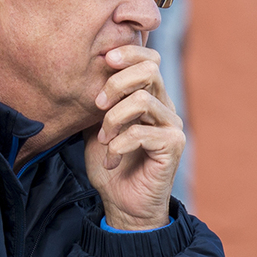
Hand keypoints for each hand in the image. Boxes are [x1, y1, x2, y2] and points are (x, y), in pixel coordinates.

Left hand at [83, 46, 183, 229]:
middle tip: (97, 104)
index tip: (104, 59)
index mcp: (149, 97)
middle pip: (149, 70)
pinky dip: (119, 145)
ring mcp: (172, 125)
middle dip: (116, 82)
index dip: (129, 52)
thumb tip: (83, 75)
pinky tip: (112, 160)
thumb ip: (97, 104)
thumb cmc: (111, 166)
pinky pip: (142, 132)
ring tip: (104, 140)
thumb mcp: (96, 128)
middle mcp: (165, 107)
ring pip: (142, 100)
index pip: (149, 59)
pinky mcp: (173, 145)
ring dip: (113, 119)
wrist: (122, 204)